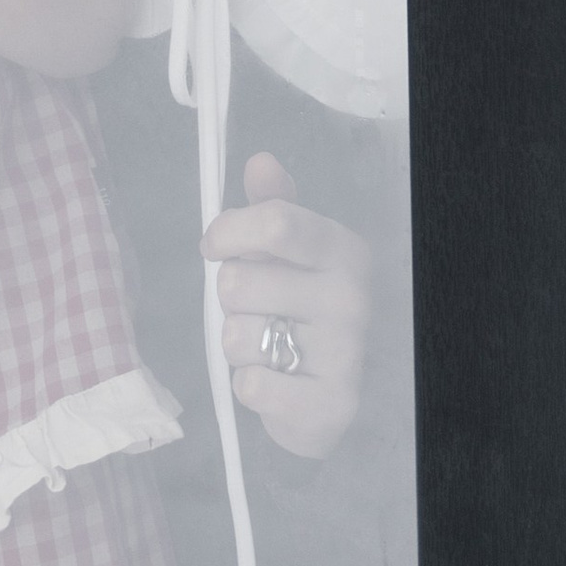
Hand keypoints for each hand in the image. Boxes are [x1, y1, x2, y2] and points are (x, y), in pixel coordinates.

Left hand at [209, 152, 369, 461]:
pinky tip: (276, 382)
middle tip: (259, 311)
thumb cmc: (306, 311)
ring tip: (270, 347)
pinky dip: (250, 385)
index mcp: (341, 250)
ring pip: (236, 336)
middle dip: (231, 301)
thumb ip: (274, 208)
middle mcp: (350, 296)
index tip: (215, 246)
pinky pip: (252, 385)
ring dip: (239, 345)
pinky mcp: (332, 403)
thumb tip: (261, 162)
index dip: (227, 232)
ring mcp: (345, 351)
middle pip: (236, 282)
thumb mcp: (294, 255)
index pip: (272, 222)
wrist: (335, 394)